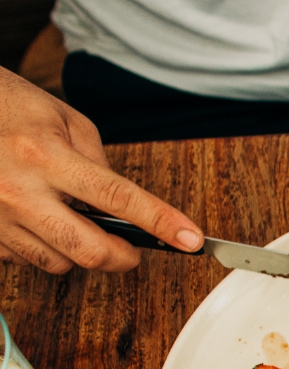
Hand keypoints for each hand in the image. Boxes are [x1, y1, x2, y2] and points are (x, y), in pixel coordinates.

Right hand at [0, 68, 200, 272]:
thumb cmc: (8, 106)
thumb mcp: (63, 119)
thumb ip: (97, 162)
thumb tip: (120, 204)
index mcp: (46, 156)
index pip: (117, 200)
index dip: (160, 223)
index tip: (191, 240)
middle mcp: (20, 192)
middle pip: (89, 250)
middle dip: (123, 257)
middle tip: (134, 249)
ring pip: (59, 262)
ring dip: (81, 251)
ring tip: (76, 222)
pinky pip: (27, 258)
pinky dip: (46, 247)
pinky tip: (42, 221)